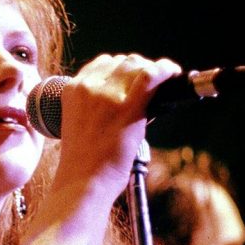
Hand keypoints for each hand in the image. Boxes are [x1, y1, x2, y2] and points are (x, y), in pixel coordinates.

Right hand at [57, 54, 180, 192]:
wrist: (82, 183)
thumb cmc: (84, 161)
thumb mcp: (79, 123)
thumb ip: (95, 105)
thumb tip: (129, 95)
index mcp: (72, 89)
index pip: (103, 63)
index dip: (122, 68)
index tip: (132, 77)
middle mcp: (88, 87)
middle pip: (122, 62)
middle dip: (139, 69)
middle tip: (151, 85)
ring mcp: (107, 96)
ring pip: (136, 65)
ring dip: (152, 70)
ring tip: (162, 83)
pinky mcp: (127, 109)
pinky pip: (151, 76)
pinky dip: (165, 70)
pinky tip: (173, 73)